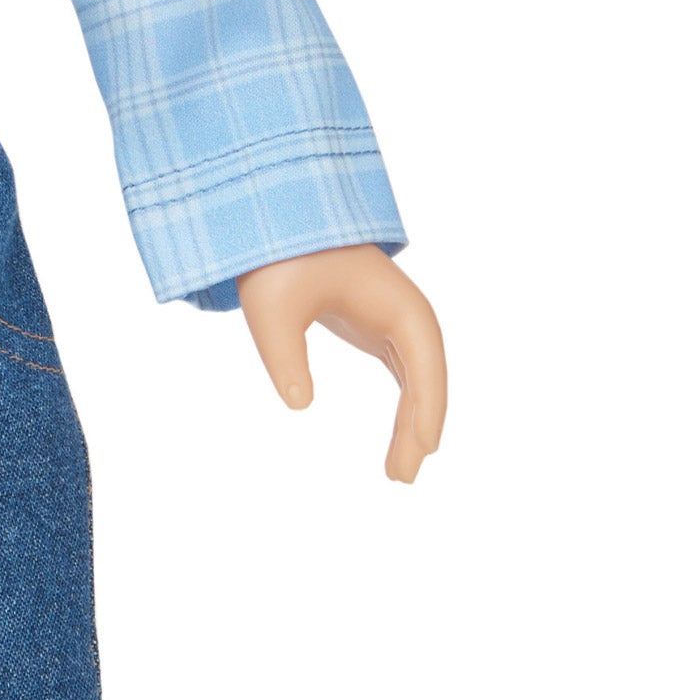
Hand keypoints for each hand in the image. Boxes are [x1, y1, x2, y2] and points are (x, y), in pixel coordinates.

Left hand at [236, 246, 446, 483]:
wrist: (276, 222)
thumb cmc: (279, 259)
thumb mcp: (272, 307)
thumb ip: (284, 354)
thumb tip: (299, 405)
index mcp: (394, 301)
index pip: (423, 358)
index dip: (427, 403)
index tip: (424, 445)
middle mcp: (405, 312)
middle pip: (426, 375)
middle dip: (420, 425)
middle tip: (402, 477)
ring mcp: (394, 320)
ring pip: (417, 380)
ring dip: (412, 424)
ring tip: (398, 474)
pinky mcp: (377, 328)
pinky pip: (402, 374)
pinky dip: (403, 409)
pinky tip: (398, 443)